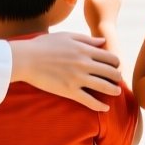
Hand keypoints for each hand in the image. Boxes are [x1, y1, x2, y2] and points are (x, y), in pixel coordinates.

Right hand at [9, 32, 123, 111]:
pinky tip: (105, 108)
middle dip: (117, 77)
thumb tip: (103, 42)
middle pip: (111, 72)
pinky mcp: (69, 91)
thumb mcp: (67, 36)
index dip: (116, 63)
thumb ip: (87, 40)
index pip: (110, 58)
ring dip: (114, 91)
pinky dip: (100, 106)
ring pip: (105, 87)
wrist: (26, 59)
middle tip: (117, 80)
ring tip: (116, 92)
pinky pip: (89, 101)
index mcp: (85, 49)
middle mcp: (84, 64)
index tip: (114, 66)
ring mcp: (77, 78)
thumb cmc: (44, 45)